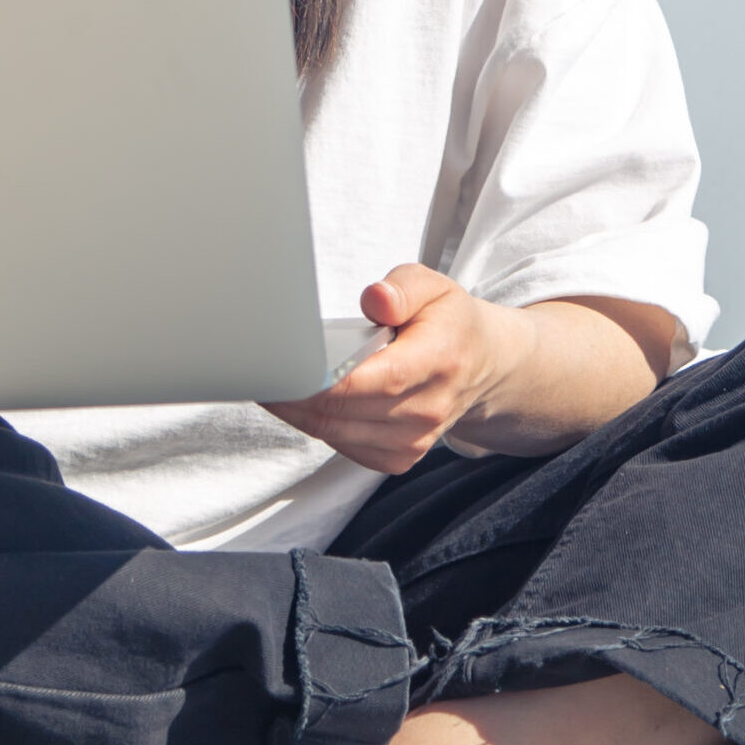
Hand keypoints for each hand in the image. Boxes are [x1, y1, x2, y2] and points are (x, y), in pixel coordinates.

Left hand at [264, 264, 513, 475]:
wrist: (484, 367)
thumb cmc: (450, 323)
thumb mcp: (434, 286)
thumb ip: (403, 287)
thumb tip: (375, 299)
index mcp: (439, 360)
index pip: (372, 380)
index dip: (322, 379)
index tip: (284, 365)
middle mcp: (428, 408)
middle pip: (343, 411)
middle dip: (294, 393)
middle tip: (259, 367)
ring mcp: (414, 440)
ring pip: (335, 433)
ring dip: (295, 411)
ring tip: (271, 380)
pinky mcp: (399, 457)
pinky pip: (343, 446)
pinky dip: (315, 425)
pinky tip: (297, 401)